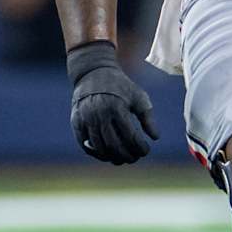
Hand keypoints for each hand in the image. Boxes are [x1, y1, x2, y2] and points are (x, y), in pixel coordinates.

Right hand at [66, 41, 159, 164]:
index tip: (146, 150)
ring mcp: (86, 119)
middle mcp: (99, 114)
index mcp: (117, 107)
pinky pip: (85, 145)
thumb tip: (155, 138)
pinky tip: (107, 154)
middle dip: (127, 156)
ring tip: (122, 158)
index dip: (140, 148)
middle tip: (135, 158)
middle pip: (114, 146)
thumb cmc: (120, 86)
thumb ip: (147, 117)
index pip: (130, 136)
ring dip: (112, 158)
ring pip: (99, 148)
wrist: (93, 73)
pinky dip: (96, 154)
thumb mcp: (138, 96)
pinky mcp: (76, 122)